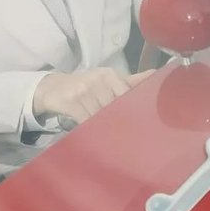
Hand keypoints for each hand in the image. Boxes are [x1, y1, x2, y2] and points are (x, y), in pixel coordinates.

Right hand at [32, 67, 154, 124]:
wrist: (53, 88)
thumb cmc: (85, 86)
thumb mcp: (107, 80)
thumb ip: (131, 81)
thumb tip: (156, 75)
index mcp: (109, 74)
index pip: (127, 95)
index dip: (131, 111)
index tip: (137, 124)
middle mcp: (97, 79)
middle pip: (115, 107)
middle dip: (119, 121)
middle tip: (126, 135)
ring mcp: (83, 90)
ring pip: (101, 115)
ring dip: (105, 127)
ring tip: (110, 136)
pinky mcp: (71, 102)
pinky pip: (86, 120)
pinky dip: (91, 127)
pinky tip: (93, 132)